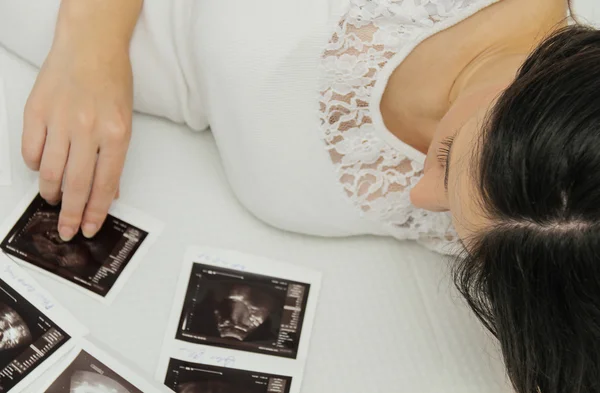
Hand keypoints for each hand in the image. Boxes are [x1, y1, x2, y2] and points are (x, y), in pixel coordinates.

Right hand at [22, 34, 132, 240]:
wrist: (90, 46)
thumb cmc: (112, 82)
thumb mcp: (125, 122)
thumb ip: (116, 159)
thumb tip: (110, 192)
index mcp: (116, 134)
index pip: (105, 185)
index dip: (96, 212)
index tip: (89, 227)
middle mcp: (88, 130)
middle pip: (76, 185)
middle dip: (71, 214)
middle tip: (66, 230)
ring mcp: (59, 120)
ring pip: (49, 172)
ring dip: (50, 193)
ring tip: (54, 199)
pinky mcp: (36, 112)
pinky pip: (30, 150)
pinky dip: (34, 165)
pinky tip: (41, 168)